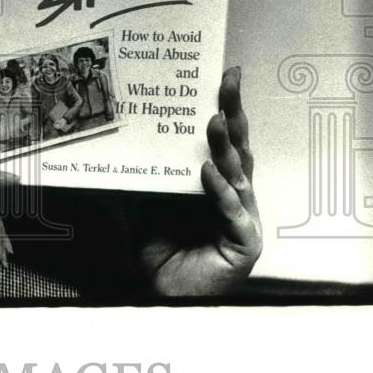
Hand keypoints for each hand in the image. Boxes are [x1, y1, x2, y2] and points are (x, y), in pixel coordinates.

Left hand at [135, 66, 261, 294]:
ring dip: (225, 147)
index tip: (224, 75)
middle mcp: (236, 196)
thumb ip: (147, 173)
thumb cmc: (164, 250)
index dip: (227, 107)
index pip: (225, 139)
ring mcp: (244, 218)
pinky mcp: (244, 243)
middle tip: (228, 82)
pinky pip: (232, 212)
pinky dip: (220, 191)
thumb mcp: (147, 202)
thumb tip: (127, 135)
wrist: (166, 296)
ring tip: (214, 121)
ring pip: (238, 174)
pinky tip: (208, 173)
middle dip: (234, 113)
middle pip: (238, 148)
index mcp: (218, 183)